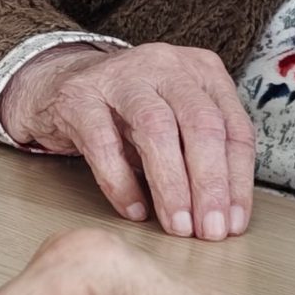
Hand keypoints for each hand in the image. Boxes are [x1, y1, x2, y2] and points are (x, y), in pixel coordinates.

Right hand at [0, 41, 257, 237]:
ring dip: (171, 185)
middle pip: (200, 124)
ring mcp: (118, 76)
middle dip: (209, 184)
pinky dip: (121, 181)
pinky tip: (134, 208)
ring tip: (177, 224)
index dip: (237, 180)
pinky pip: (103, 143)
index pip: (233, 128)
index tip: (233, 222)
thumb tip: (223, 214)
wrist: (57, 89)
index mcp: (201, 71)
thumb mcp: (175, 122)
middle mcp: (164, 65)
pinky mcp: (78, 95)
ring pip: (156, 129)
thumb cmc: (127, 113)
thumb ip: (200, 155)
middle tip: (209, 229)